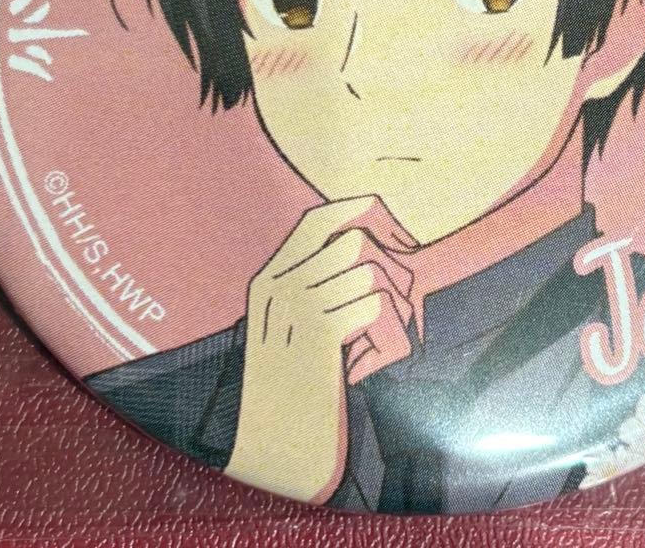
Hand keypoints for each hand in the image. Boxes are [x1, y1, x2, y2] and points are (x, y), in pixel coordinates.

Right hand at [225, 195, 416, 502]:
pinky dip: (376, 321)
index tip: (374, 207)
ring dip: (377, 297)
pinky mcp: (316, 335)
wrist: (275, 437)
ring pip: (363, 273)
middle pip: (347, 245)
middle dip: (374, 265)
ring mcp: (294, 310)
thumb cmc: (286, 380)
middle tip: (379, 295)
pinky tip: (362, 342)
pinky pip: (368, 304)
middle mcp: (277, 288)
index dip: (347, 210)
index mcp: (265, 280)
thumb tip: (355, 240)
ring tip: (363, 326)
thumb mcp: (282, 324)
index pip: (311, 223)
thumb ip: (306, 281)